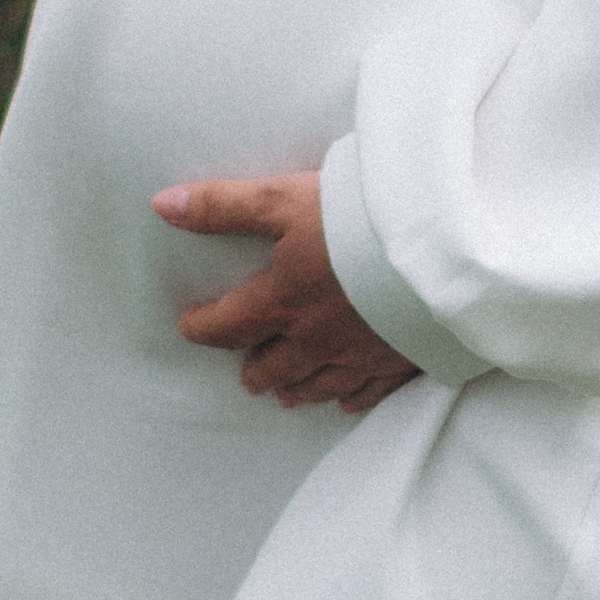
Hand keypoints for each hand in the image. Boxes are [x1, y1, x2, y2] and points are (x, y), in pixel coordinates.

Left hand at [154, 171, 421, 411]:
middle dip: (255, 368)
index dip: (204, 326)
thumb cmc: (358, 219)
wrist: (437, 252)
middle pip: (274, 366)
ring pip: (316, 385)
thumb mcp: (283, 199)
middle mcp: (315, 338)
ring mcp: (359, 355)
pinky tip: (346, 399)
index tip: (191, 326)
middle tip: (246, 372)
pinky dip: (350, 396)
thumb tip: (162, 205)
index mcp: (282, 301)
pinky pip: (368, 391)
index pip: (228, 325)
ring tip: (285, 393)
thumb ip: (224, 206)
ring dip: (296, 388)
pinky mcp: (399, 361)